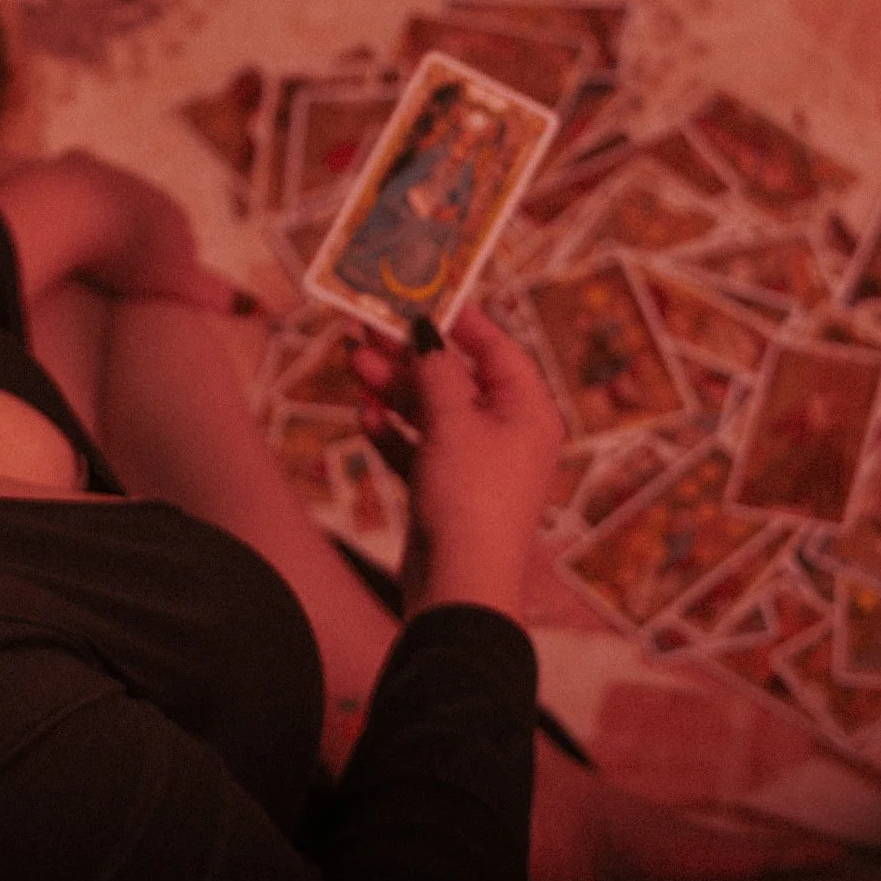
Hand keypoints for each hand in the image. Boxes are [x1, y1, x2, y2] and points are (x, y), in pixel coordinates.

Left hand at [0, 151, 244, 313]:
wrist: (72, 209)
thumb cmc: (126, 252)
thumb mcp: (178, 282)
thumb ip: (217, 296)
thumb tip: (264, 310)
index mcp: (169, 211)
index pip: (179, 236)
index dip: (166, 264)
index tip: (150, 289)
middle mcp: (138, 186)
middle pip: (141, 216)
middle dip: (131, 239)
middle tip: (113, 276)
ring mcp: (100, 174)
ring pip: (102, 202)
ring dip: (95, 225)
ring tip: (78, 259)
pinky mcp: (60, 171)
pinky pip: (62, 195)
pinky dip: (59, 214)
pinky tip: (47, 236)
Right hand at [353, 305, 562, 620]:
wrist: (459, 585)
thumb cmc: (470, 496)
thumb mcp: (453, 421)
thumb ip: (436, 370)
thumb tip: (427, 329)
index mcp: (527, 410)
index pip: (496, 349)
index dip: (459, 321)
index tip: (421, 295)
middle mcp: (507, 434)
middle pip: (455, 379)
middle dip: (409, 356)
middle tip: (367, 329)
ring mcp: (476, 465)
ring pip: (431, 413)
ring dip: (393, 390)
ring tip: (353, 364)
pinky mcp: (447, 492)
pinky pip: (419, 450)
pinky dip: (393, 434)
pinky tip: (364, 418)